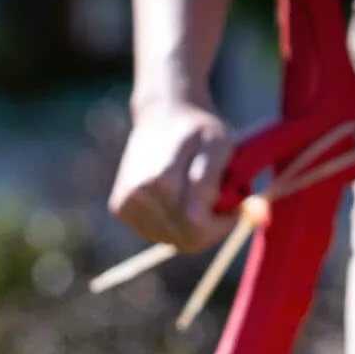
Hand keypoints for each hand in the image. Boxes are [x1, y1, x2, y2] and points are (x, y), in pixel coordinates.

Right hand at [107, 96, 236, 252]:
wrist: (163, 113)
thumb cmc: (198, 128)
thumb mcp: (219, 144)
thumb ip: (212, 181)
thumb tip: (200, 215)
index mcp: (162, 182)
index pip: (197, 231)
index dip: (221, 224)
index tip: (235, 205)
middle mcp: (138, 197)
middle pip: (183, 240)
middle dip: (208, 225)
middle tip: (219, 198)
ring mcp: (125, 205)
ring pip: (170, 239)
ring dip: (189, 225)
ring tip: (195, 194)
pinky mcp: (119, 208)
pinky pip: (155, 231)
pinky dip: (172, 221)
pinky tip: (176, 197)